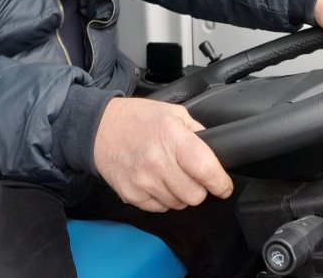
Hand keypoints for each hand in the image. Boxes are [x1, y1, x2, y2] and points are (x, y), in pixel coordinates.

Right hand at [93, 97, 232, 212]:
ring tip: (169, 174)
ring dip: (180, 194)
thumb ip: (196, 132)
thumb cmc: (137, 119)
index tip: (223, 185)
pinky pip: (160, 208)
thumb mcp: (172, 113)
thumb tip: (215, 153)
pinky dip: (163, 198)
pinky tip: (155, 180)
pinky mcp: (132, 195)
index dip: (220, 183)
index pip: (206, 170)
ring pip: (179, 204)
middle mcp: (158, 161)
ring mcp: (143, 181)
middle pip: (195, 195)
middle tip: (190, 175)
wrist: (99, 129)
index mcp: (172, 137)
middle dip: (199, 187)